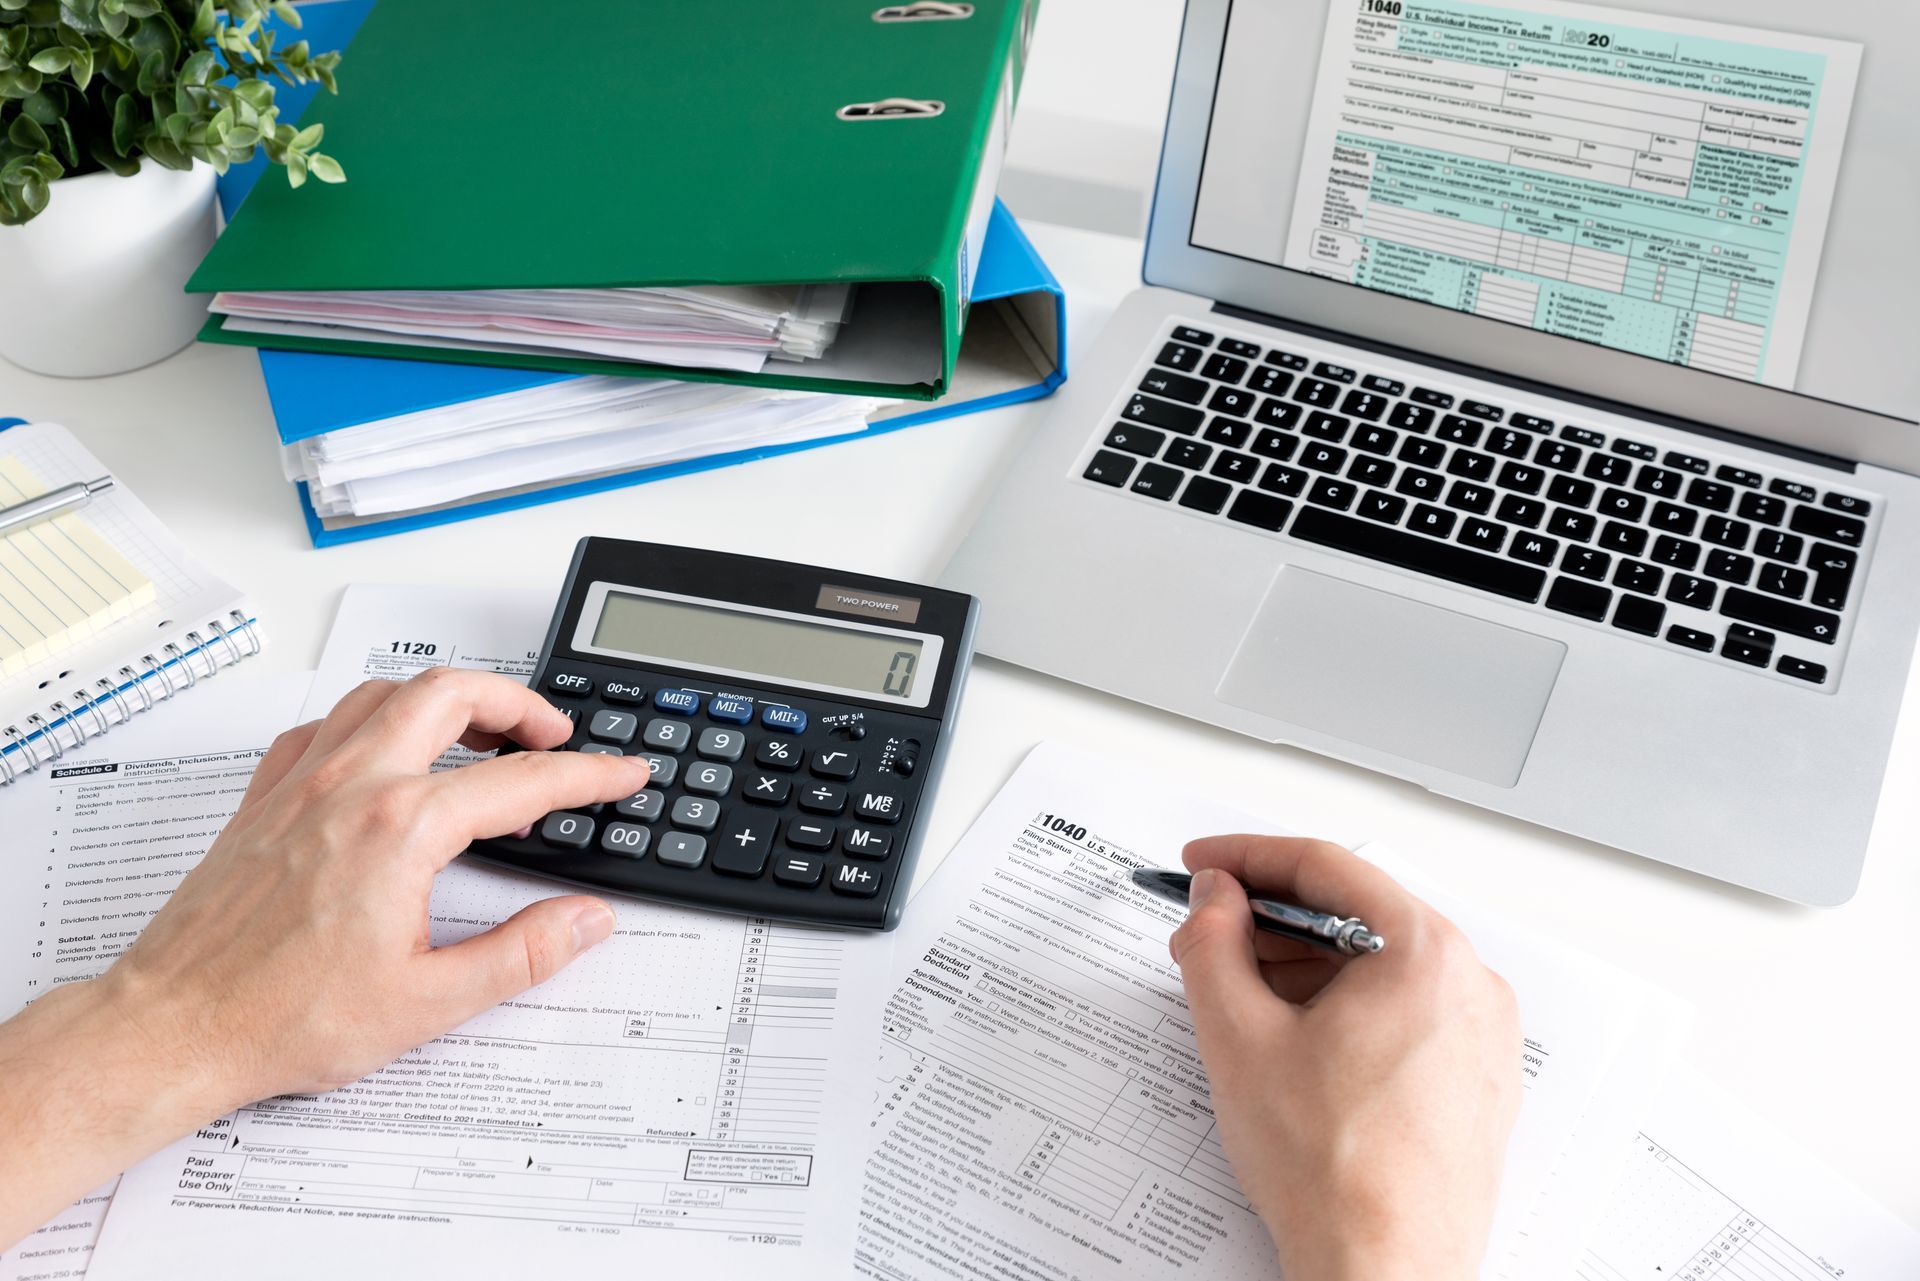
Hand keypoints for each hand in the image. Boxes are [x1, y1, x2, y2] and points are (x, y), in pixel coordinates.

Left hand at [0, 668, 649, 1249]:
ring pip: (385, 693)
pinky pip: (323, 726)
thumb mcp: (429, 1002)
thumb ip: (522, 953)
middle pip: (450, 693)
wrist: (174, 1027)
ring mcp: (302, 783)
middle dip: (516, 702)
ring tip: (481, 730)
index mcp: (402, 829)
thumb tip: (584, 920)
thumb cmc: (280, 1017)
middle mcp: (352, 786)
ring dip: (445, 698)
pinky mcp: (264, 799)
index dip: (587, 775)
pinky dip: (369, 719)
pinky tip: (383, 751)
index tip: (620, 773)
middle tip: (553, 735)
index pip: (522, 780)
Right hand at [1169, 837, 1520, 1280]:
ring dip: (1304, 966)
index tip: (1203, 867)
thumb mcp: (1239, 1036)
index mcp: (1425, 953)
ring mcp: (1481, 1036)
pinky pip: (1404, 1013)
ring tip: (1237, 994)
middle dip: (1270, 920)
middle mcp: (1470, 983)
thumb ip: (1213, 944)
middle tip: (1206, 934)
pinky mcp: (1475, 1080)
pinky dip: (1344, 1007)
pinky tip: (1290, 1037)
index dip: (1247, 858)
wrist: (1386, 1271)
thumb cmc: (1333, 1172)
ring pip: (1379, 966)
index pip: (1326, 868)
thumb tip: (1213, 899)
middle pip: (1356, 915)